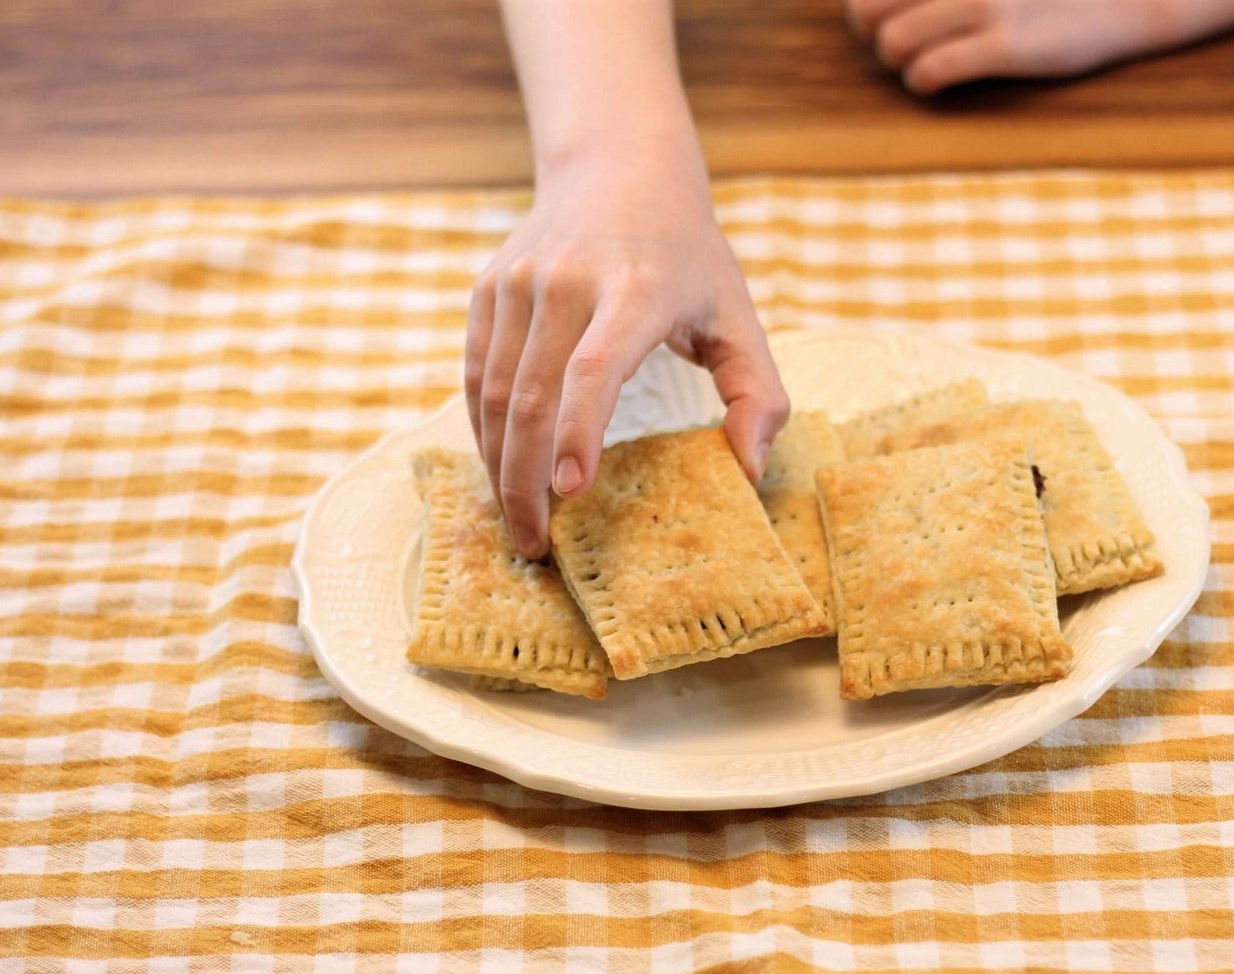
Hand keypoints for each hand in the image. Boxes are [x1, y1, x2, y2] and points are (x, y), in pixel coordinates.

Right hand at [464, 143, 788, 559]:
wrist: (619, 170)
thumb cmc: (688, 258)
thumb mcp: (739, 315)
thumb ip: (758, 394)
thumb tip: (750, 469)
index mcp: (636, 289)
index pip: (594, 368)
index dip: (578, 432)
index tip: (571, 493)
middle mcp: (567, 281)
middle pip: (531, 394)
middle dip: (525, 479)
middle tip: (536, 543)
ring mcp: (519, 283)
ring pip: (494, 392)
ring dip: (499, 466)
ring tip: (519, 521)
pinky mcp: (489, 291)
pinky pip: (475, 375)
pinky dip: (484, 431)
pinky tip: (501, 472)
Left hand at [846, 0, 1233, 93]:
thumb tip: (877, 8)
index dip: (866, 4)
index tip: (880, 16)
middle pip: (869, 10)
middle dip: (873, 34)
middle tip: (897, 45)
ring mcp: (985, 6)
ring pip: (892, 43)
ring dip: (898, 62)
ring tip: (920, 65)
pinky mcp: (1006, 47)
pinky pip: (930, 72)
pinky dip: (922, 83)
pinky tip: (937, 83)